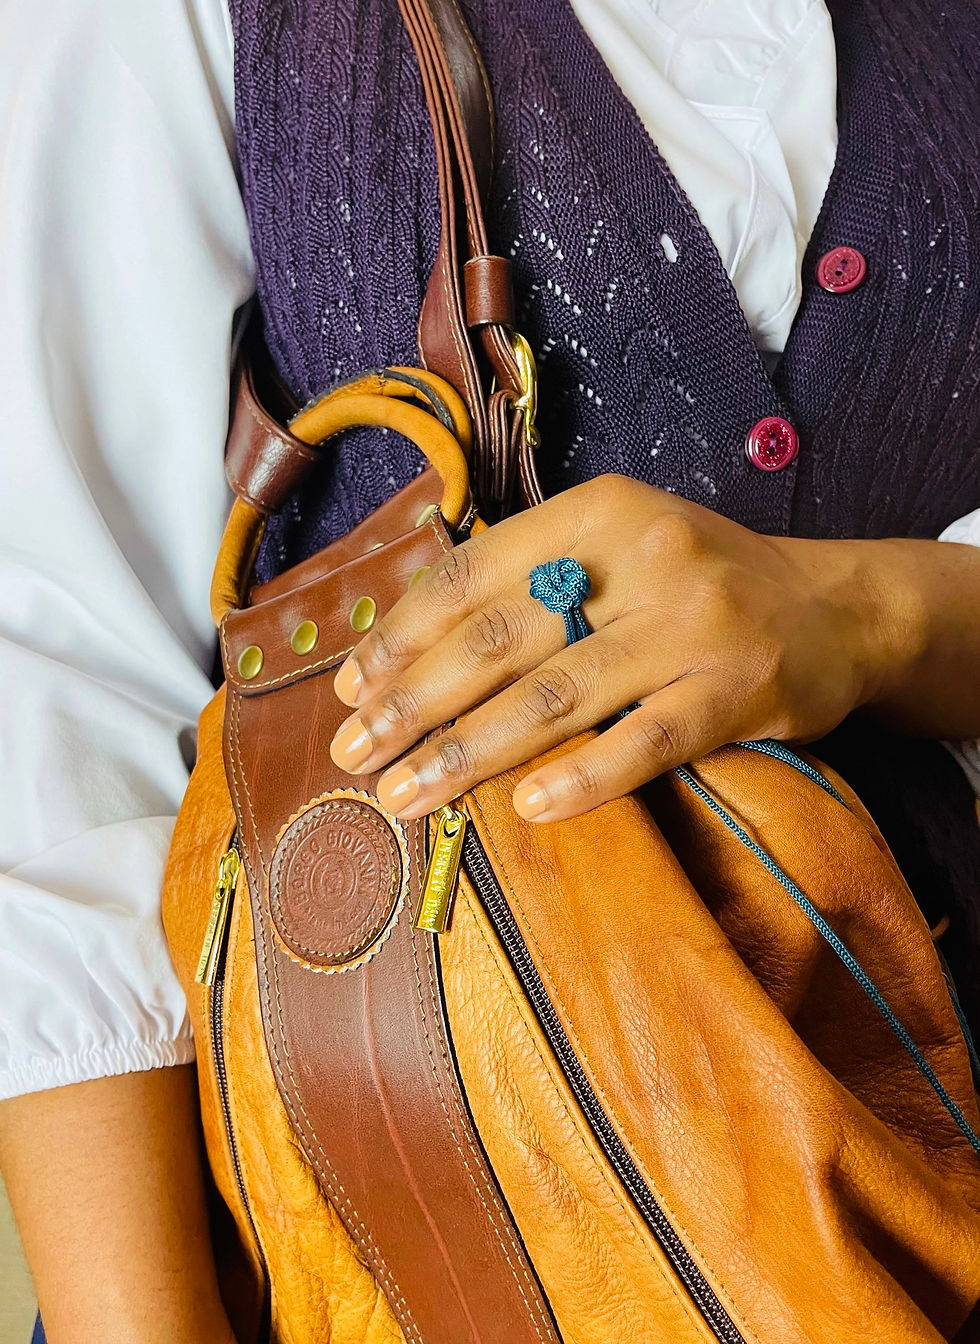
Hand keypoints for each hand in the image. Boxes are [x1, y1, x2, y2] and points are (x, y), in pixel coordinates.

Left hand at [327, 474, 912, 821]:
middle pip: (499, 640)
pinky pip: (644, 744)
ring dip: (467, 753)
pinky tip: (527, 810)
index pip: (472, 574)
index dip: (401, 636)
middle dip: (412, 703)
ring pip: (556, 698)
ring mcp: (692, 628)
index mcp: (598, 511)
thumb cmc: (697, 583)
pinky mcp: (735, 694)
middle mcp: (643, 558)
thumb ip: (532, 575)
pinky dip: (582, 779)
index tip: (352, 689)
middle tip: (355, 752)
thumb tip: (409, 641)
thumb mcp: (617, 544)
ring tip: (405, 796)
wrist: (834, 609)